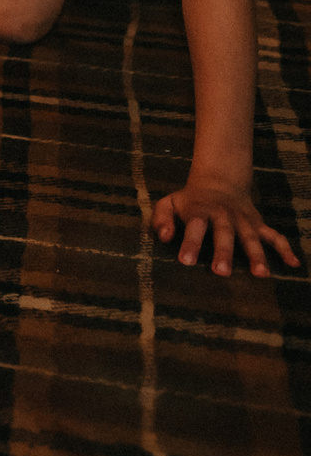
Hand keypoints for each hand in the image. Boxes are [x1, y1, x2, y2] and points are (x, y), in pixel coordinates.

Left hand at [154, 176, 300, 276]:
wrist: (219, 181)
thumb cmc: (190, 200)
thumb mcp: (169, 203)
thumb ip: (161, 219)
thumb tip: (164, 237)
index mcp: (199, 210)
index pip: (194, 227)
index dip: (190, 243)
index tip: (186, 261)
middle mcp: (223, 215)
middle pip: (224, 234)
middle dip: (224, 252)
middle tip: (221, 272)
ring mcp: (243, 220)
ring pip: (251, 237)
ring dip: (257, 255)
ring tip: (261, 274)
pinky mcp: (258, 224)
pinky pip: (275, 236)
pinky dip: (285, 249)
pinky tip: (294, 264)